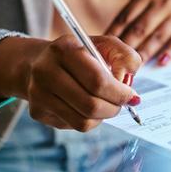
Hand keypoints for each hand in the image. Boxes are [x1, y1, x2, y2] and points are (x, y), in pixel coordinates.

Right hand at [0, 35, 141, 131]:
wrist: (39, 63)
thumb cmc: (80, 54)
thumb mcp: (104, 45)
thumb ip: (124, 57)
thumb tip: (127, 82)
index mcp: (63, 49)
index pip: (98, 81)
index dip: (120, 93)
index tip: (132, 96)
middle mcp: (45, 71)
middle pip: (90, 104)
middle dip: (114, 107)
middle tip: (122, 104)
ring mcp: (38, 93)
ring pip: (83, 121)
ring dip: (103, 117)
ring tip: (107, 105)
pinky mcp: (38, 111)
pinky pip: (74, 125)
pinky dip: (89, 120)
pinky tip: (87, 107)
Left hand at [105, 0, 170, 65]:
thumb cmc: (155, 19)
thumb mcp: (142, 14)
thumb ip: (127, 27)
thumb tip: (106, 47)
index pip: (125, 18)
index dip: (114, 36)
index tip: (105, 51)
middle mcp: (162, 2)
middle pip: (140, 28)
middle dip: (127, 48)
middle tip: (117, 63)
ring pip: (156, 37)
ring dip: (144, 53)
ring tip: (134, 67)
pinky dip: (169, 54)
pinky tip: (161, 63)